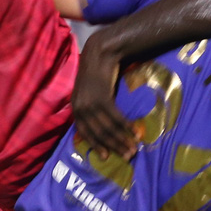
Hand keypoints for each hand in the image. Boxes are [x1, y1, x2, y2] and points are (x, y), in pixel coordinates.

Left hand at [71, 33, 137, 159]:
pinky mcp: (102, 97)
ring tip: (134, 148)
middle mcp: (80, 108)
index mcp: (75, 108)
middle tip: (127, 156)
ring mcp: (90, 103)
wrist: (99, 53)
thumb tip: (103, 126)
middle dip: (114, 146)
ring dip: (122, 140)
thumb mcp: (88, 93)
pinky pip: (116, 117)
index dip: (96, 146)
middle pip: (98, 133)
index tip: (107, 157)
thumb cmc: (96, 73)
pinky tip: (135, 132)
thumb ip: (91, 108)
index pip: (84, 133)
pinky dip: (126, 126)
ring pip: (108, 127)